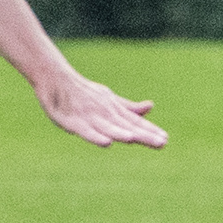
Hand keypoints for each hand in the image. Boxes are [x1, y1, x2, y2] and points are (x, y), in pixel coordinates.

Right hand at [34, 69, 167, 148]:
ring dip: (122, 134)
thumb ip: (129, 107)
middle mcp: (105, 113)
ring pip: (109, 128)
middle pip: (126, 126)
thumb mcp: (109, 99)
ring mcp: (89, 116)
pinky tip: (107, 143)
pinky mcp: (73, 122)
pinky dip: (96, 137)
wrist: (56, 79)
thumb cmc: (84, 92)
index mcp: (114, 109)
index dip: (150, 130)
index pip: (135, 122)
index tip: (165, 139)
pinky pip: (86, 131)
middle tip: (162, 143)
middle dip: (144, 135)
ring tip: (135, 140)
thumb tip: (151, 106)